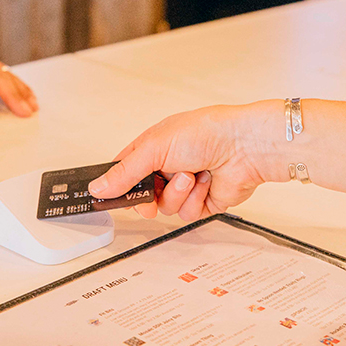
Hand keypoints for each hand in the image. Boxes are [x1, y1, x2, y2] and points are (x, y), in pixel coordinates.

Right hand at [88, 103, 277, 221]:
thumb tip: (99, 187)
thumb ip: (125, 171)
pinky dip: (195, 198)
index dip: (116, 186)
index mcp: (154, 147)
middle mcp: (168, 166)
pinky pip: (186, 213)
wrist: (246, 146)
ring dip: (177, 193)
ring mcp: (185, 185)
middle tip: (151, 191)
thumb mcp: (155, 147)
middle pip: (142, 196)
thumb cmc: (207, 132)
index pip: (124, 172)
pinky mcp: (203, 201)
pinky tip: (206, 182)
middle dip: (147, 196)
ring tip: (191, 174)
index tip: (108, 197)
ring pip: (165, 207)